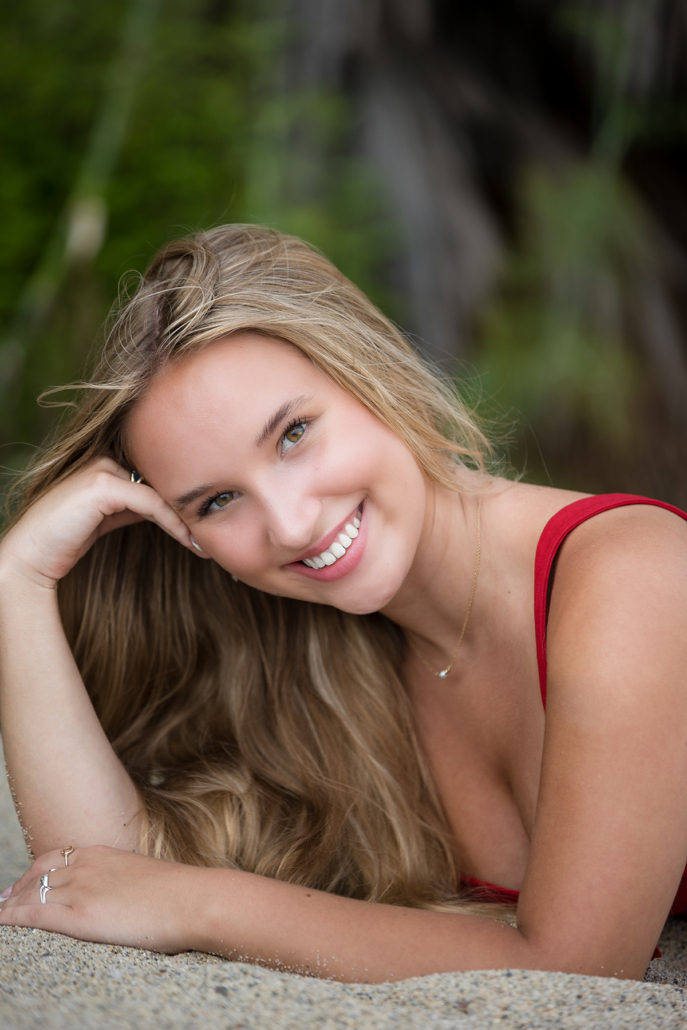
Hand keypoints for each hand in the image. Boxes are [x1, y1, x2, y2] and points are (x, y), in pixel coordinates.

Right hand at [0, 457, 194, 586]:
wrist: (30, 556)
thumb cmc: (66, 539)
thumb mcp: (109, 517)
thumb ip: (135, 506)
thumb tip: (171, 510)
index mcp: (108, 461)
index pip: (158, 471)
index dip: (184, 494)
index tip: (210, 516)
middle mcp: (105, 457)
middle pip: (163, 474)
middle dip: (192, 499)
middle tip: (218, 524)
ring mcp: (102, 468)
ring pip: (160, 488)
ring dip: (188, 514)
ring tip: (208, 538)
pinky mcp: (101, 485)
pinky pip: (151, 502)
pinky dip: (174, 523)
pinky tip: (191, 540)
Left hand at [0, 846, 202, 953]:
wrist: (192, 899)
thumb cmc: (179, 894)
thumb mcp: (145, 876)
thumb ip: (125, 880)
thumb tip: (122, 894)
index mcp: (103, 853)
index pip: (56, 857)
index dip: (36, 871)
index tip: (25, 882)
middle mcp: (87, 865)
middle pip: (38, 873)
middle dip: (17, 887)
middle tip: (6, 899)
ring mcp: (82, 888)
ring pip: (31, 893)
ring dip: (11, 903)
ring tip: (1, 912)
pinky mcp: (81, 915)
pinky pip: (34, 914)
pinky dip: (13, 917)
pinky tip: (3, 921)